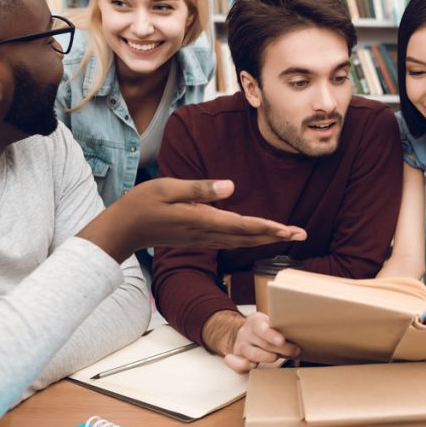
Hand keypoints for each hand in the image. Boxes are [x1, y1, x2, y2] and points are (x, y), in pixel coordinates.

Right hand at [79, 178, 306, 262]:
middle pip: (248, 236)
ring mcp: (202, 238)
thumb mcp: (169, 187)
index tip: (289, 230)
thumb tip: (231, 186)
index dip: (268, 227)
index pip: (243, 224)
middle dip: (276, 235)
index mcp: (202, 219)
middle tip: (302, 234)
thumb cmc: (142, 204)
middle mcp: (206, 232)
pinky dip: (248, 239)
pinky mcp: (198, 238)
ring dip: (266, 238)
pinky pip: (230, 240)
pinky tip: (257, 237)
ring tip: (287, 235)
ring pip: (241, 240)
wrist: (123, 230)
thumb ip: (200, 188)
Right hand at [202, 311, 300, 372]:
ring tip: (278, 357)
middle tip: (295, 350)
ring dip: (268, 357)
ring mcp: (240, 346)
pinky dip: (244, 366)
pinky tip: (253, 366)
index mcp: (255, 321)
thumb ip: (282, 326)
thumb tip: (303, 330)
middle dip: (281, 349)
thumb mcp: (271, 321)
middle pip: (263, 343)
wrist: (245, 332)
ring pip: (253, 355)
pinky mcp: (237, 357)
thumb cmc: (264, 329)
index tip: (282, 340)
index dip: (271, 335)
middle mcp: (246, 333)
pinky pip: (236, 364)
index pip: (261, 327)